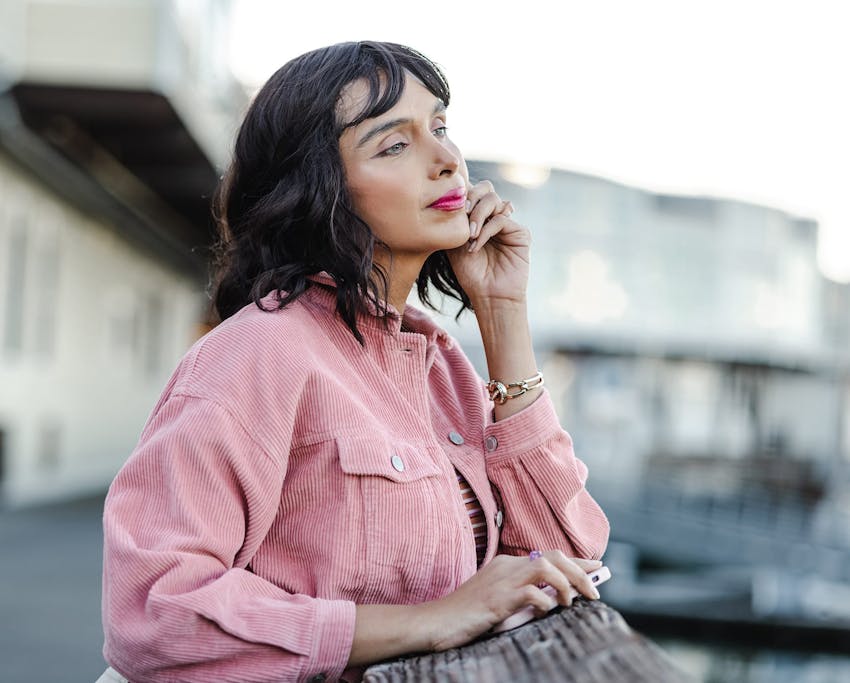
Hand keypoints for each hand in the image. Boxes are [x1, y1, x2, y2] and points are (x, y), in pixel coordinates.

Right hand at [421, 552, 602, 651]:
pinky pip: (533, 593)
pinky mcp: (498, 598)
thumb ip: (521, 596)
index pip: (549, 555)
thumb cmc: (465, 616)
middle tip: (595, 590)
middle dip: (580, 571)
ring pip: (547, 568)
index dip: (576, 560)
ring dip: (567, 584)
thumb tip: (553, 599)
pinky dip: (546, 602)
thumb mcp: (498, 601)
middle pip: (554, 556)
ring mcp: (502, 580)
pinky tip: (546, 613)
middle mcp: (507, 566)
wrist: (435, 622)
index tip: (597, 566)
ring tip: (573, 602)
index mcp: (506, 564)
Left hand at [447, 180, 530, 307]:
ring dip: (477, 215)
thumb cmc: (470, 274)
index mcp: (480, 217)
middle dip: (470, 198)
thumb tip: (448, 196)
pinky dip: (486, 230)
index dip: (462, 193)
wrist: (488, 296)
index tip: (449, 206)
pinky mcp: (520, 233)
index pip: (473, 191)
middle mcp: (495, 217)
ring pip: (493, 199)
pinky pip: (501, 219)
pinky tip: (476, 246)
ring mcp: (508, 223)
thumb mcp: (454, 243)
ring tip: (469, 236)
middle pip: (486, 188)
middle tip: (461, 215)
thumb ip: (454, 220)